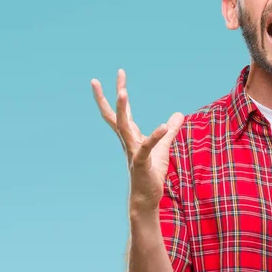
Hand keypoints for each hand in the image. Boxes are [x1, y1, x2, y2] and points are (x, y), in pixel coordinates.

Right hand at [91, 69, 183, 211]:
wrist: (146, 198)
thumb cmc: (151, 173)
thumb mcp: (164, 147)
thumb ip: (170, 130)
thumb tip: (178, 114)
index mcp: (130, 136)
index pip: (122, 111)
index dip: (120, 92)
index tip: (119, 73)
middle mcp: (127, 141)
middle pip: (114, 116)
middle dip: (106, 97)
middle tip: (93, 80)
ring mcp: (132, 151)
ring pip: (123, 127)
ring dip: (122, 109)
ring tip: (122, 92)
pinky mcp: (141, 163)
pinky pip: (146, 147)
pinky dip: (154, 137)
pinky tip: (164, 126)